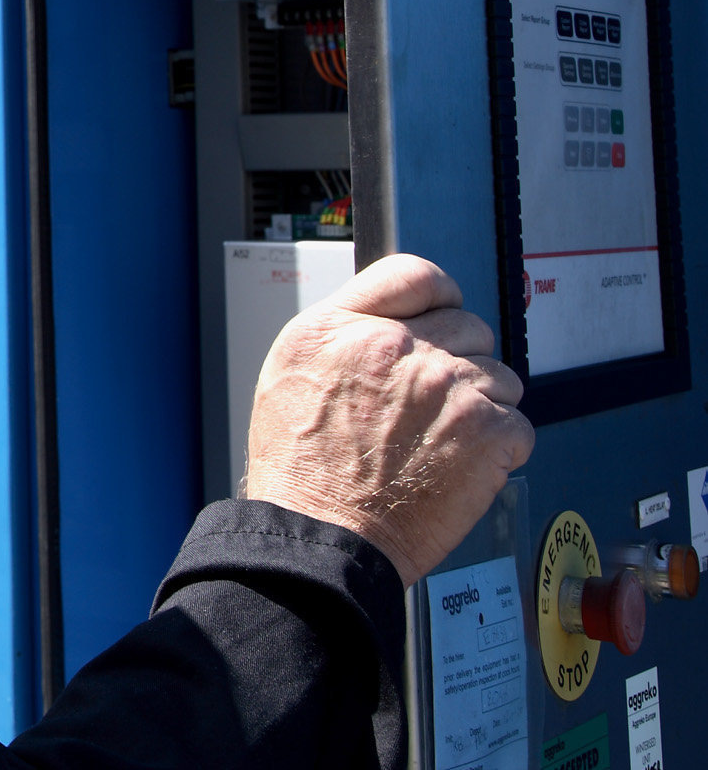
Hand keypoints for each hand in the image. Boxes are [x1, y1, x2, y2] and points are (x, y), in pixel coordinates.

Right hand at [243, 254, 534, 584]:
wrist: (323, 533)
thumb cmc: (300, 464)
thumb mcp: (291, 368)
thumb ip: (345, 328)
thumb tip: (393, 314)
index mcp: (348, 326)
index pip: (418, 275)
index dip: (436, 297)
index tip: (439, 317)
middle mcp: (401, 347)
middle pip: (468, 325)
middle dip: (458, 359)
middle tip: (430, 401)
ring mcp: (451, 388)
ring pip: (500, 375)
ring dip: (481, 403)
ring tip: (443, 438)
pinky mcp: (489, 433)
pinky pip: (518, 423)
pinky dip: (499, 446)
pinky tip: (461, 464)